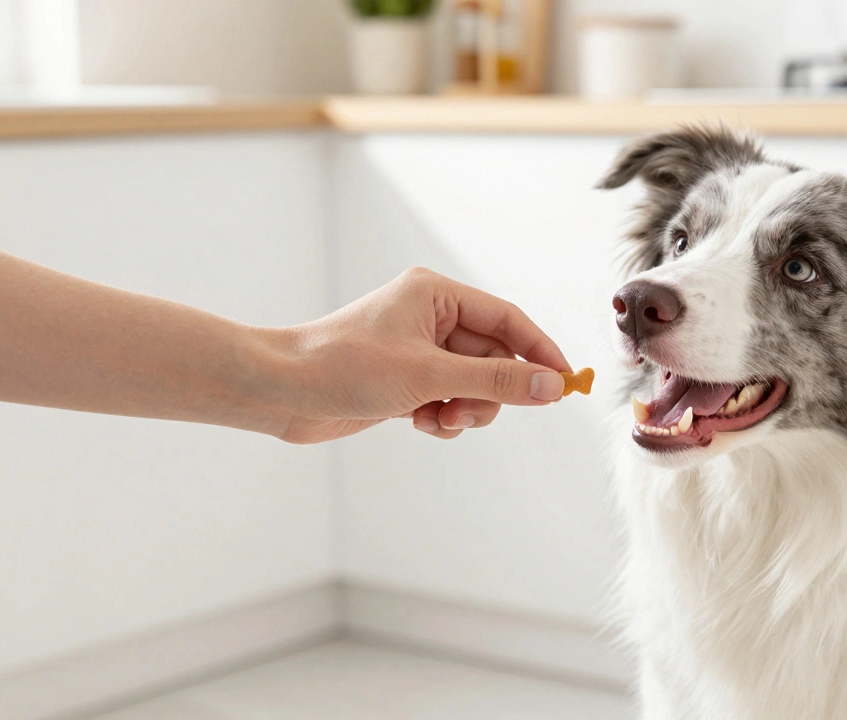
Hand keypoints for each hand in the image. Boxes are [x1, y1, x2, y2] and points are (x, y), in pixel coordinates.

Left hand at [268, 268, 571, 442]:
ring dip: (466, 408)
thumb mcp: (429, 375)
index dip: (540, 352)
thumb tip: (552, 386)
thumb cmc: (344, 367)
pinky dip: (443, 416)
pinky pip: (449, 398)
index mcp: (436, 293)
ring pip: (473, 383)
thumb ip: (496, 380)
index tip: (566, 384)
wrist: (280, 390)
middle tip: (468, 412)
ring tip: (438, 419)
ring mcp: (417, 349)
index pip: (508, 320)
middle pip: (494, 357)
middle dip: (488, 391)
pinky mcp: (404, 379)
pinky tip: (418, 423)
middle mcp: (429, 316)